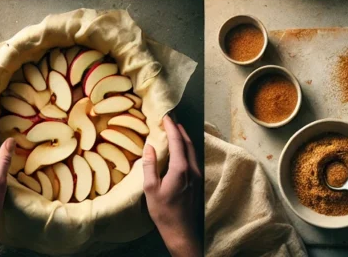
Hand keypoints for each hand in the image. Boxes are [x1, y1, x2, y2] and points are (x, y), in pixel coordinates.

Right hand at [143, 116, 202, 256]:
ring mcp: (197, 173)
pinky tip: (180, 149)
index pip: (177, 140)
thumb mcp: (150, 189)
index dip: (171, 126)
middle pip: (187, 142)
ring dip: (184, 137)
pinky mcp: (198, 179)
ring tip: (175, 130)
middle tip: (171, 119)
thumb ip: (149, 166)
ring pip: (192, 149)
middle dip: (179, 128)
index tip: (166, 116)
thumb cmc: (164, 212)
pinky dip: (186, 148)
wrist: (182, 231)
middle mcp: (192, 167)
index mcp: (180, 168)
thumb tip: (149, 146)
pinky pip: (193, 157)